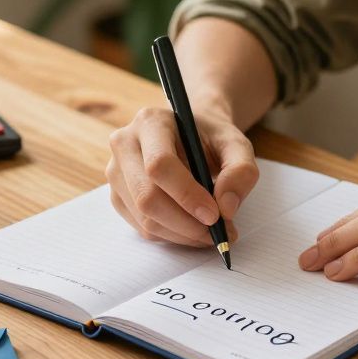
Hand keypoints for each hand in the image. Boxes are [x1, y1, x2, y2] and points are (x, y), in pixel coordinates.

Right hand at [106, 106, 257, 245]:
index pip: (159, 165)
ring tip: (210, 232)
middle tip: (217, 232)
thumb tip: (225, 208)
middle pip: (146, 196)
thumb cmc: (211, 139)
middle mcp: (125, 144)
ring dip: (182, 234)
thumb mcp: (237, 145)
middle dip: (186, 223)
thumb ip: (241, 171)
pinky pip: (142, 228)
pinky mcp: (118, 196)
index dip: (186, 195)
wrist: (191, 137)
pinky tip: (192, 228)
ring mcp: (116, 172)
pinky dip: (172, 236)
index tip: (214, 215)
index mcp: (151, 122)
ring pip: (144, 218)